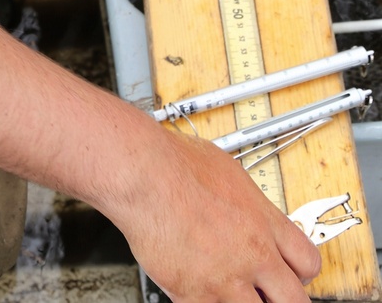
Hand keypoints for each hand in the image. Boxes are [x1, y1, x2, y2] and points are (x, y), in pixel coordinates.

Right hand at [116, 126, 320, 302]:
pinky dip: (207, 302)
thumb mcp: (229, 172)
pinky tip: (198, 287)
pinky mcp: (195, 296)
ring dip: (245, 302)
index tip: (290, 274)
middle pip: (294, 301)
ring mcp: (225, 280)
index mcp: (265, 222)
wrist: (145, 175)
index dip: (301, 274)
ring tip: (229, 288)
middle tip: (271, 295)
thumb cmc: (177, 163)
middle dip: (285, 300)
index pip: (308, 263)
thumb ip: (248, 205)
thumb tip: (252, 213)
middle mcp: (253, 255)